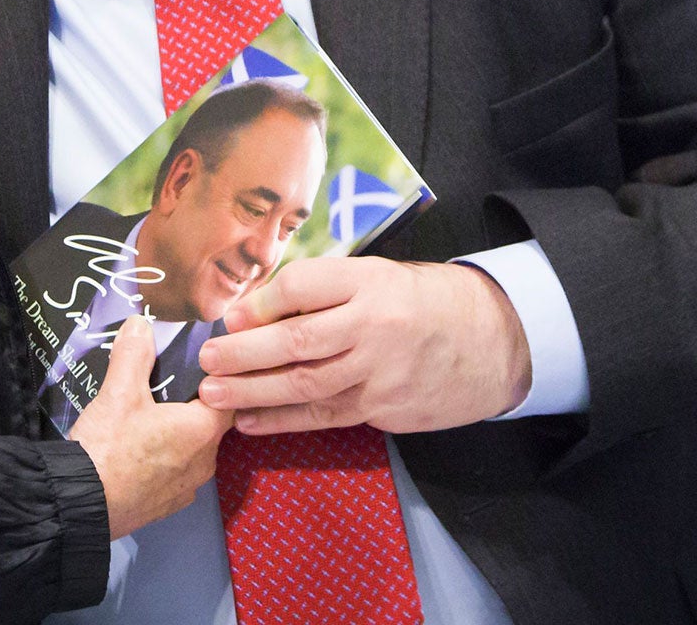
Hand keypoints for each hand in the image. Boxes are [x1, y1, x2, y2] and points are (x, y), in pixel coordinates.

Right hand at [69, 315, 232, 537]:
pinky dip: (162, 458)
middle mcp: (204, 463)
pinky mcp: (164, 507)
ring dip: (176, 433)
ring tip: (149, 413)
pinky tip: (138, 447)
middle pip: (210, 422)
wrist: (77, 507)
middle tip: (167, 383)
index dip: (218, 377)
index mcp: (203, 431)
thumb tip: (141, 324)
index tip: (200, 362)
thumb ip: (134, 353)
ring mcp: (185, 489)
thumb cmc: (107, 449)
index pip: (230, 395)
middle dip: (191, 403)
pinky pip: (173, 473)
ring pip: (191, 449)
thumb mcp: (119, 392)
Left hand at [196, 257, 531, 435]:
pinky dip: (282, 421)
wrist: (490, 340)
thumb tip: (257, 306)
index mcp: (371, 281)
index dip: (262, 303)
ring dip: (254, 392)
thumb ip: (328, 289)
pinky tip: (248, 421)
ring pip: (306, 385)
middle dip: (245, 353)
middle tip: (207, 359)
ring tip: (213, 394)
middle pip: (298, 340)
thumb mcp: (381, 276)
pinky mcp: (383, 407)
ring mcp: (380, 372)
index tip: (230, 316)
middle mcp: (374, 325)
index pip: (306, 287)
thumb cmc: (423, 301)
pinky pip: (324, 416)